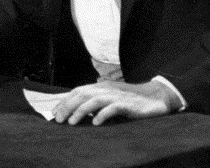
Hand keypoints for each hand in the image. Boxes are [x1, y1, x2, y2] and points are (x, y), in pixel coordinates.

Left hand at [51, 79, 176, 124]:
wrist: (155, 97)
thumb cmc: (130, 99)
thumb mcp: (111, 97)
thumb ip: (96, 101)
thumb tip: (78, 111)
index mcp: (101, 87)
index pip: (78, 91)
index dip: (65, 100)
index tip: (54, 112)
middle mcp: (107, 89)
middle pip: (83, 94)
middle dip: (68, 106)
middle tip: (59, 119)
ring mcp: (117, 96)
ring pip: (94, 100)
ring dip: (81, 111)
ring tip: (71, 122)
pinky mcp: (128, 104)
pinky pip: (113, 108)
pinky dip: (103, 115)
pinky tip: (96, 123)